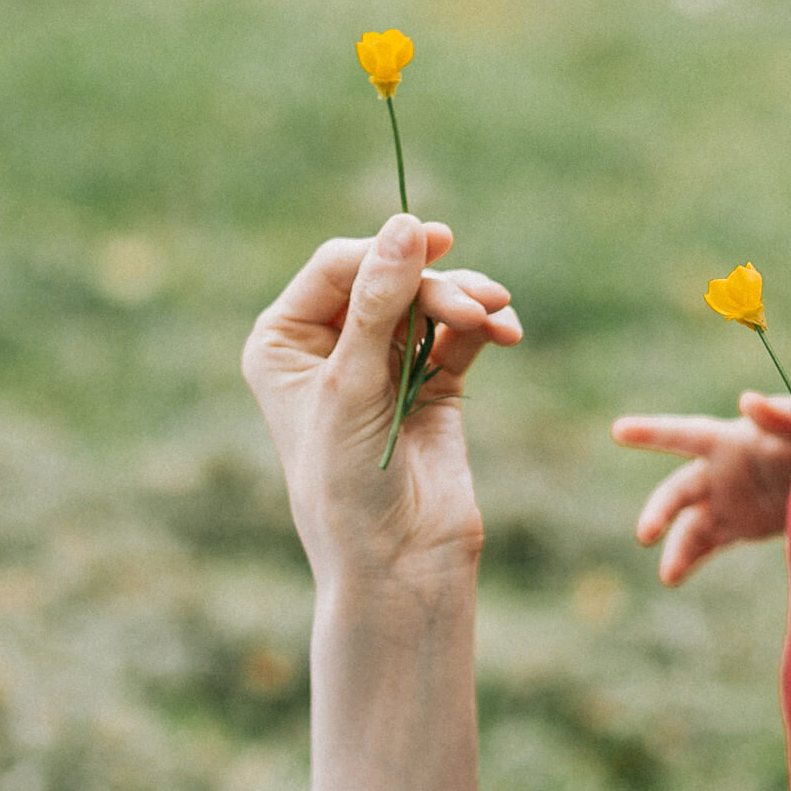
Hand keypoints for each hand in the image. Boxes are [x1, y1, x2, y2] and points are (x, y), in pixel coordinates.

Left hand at [242, 214, 521, 603]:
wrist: (396, 565)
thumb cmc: (348, 481)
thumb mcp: (353, 384)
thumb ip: (381, 302)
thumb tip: (407, 225)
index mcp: (283, 341)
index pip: (336, 266)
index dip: (385, 250)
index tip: (436, 241)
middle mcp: (328, 346)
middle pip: (388, 278)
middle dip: (435, 286)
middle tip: (478, 305)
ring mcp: (382, 364)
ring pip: (428, 301)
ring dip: (465, 302)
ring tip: (497, 317)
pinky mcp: (431, 384)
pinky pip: (459, 334)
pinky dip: (484, 326)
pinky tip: (507, 333)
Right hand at [611, 392, 790, 583]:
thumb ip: (781, 414)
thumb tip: (746, 400)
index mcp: (729, 441)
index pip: (683, 435)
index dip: (651, 432)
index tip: (617, 430)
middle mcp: (719, 472)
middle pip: (678, 491)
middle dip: (660, 511)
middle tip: (646, 533)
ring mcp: (726, 501)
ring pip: (688, 525)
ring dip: (674, 547)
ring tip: (668, 576)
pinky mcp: (739, 527)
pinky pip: (706, 544)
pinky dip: (688, 560)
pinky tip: (671, 578)